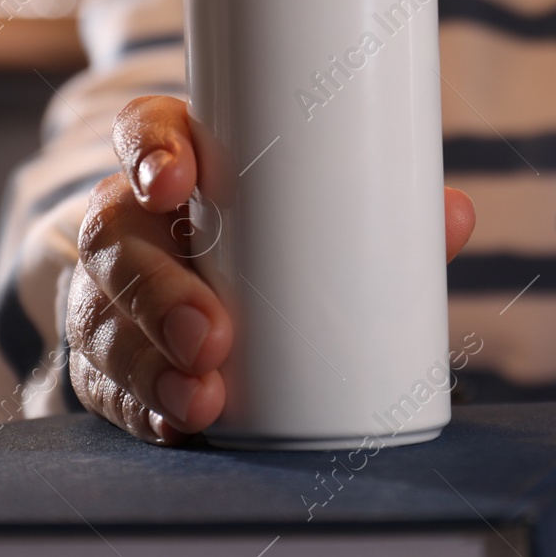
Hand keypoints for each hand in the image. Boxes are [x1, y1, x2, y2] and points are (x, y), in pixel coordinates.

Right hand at [67, 95, 476, 443]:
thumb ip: (386, 211)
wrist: (219, 302)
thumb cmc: (276, 238)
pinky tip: (178, 426)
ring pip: (102, 319)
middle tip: (214, 334)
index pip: (145, 131)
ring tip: (206, 399)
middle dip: (158, 290)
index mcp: (181, 162)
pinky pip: (107, 384)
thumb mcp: (318, 213)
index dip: (151, 150)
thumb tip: (453, 216)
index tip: (178, 183)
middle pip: (115, 237)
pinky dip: (143, 409)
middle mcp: (130, 221)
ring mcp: (107, 294)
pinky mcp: (104, 360)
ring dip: (149, 363)